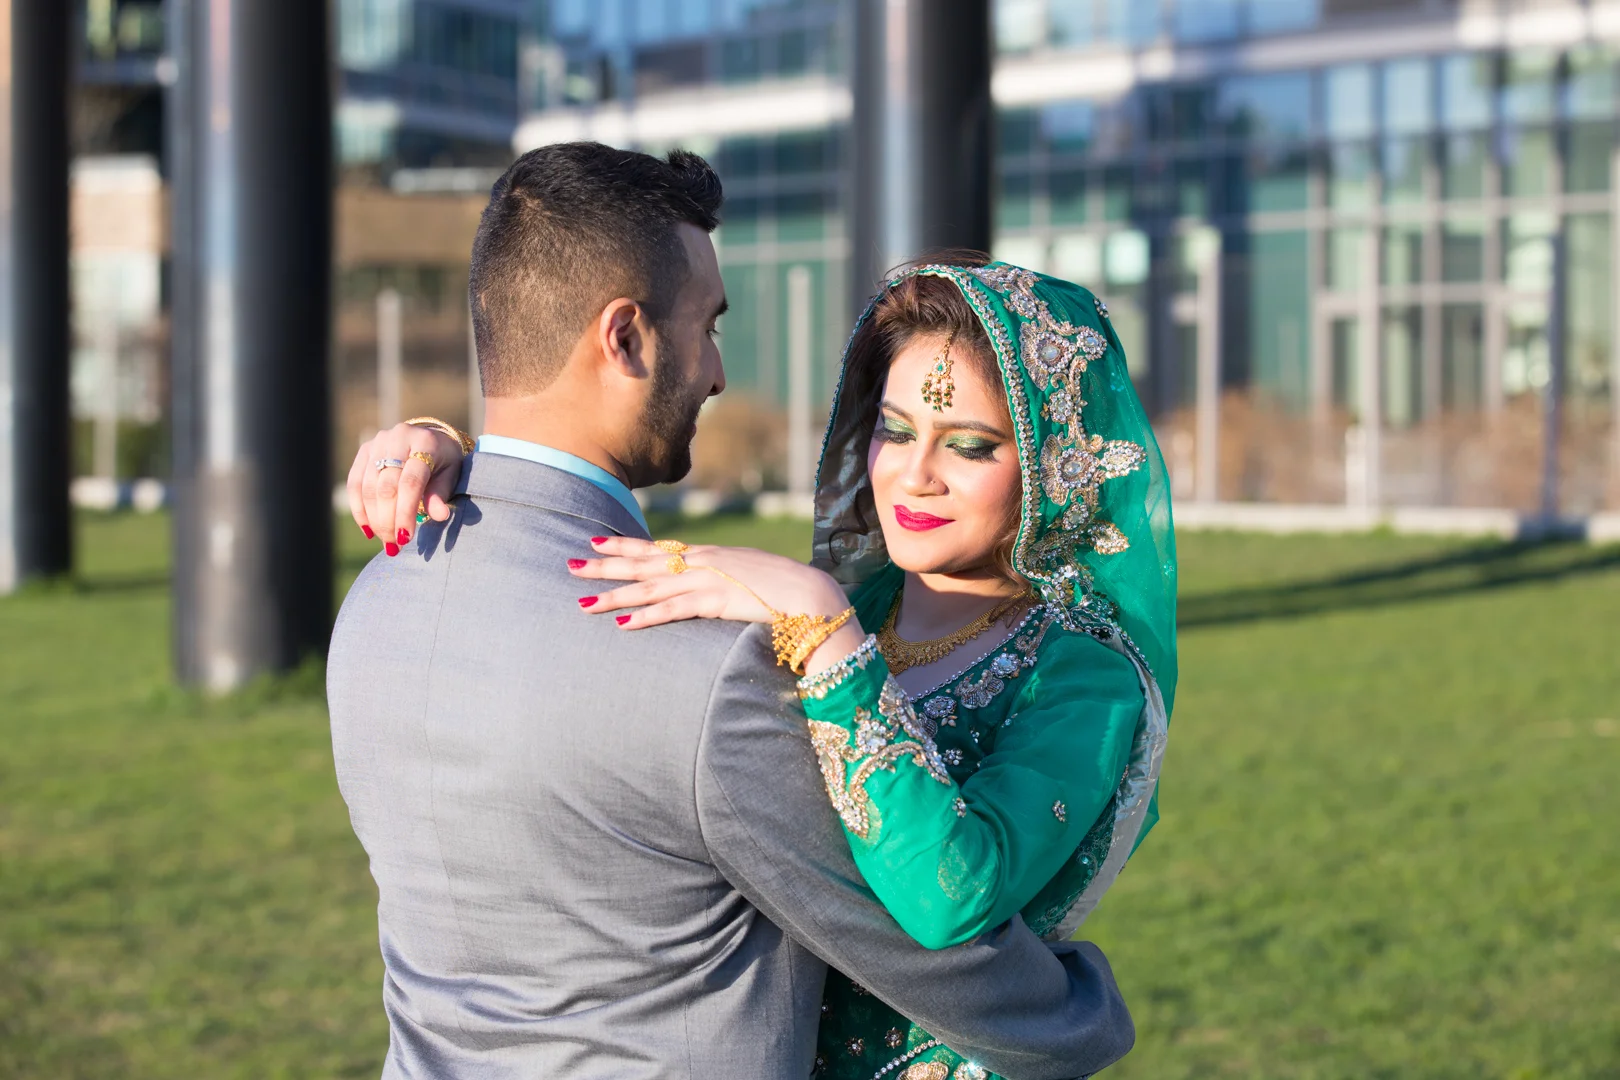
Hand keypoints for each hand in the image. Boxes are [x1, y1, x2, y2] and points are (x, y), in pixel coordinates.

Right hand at [347, 423, 463, 552]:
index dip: (405, 512)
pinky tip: (368, 530)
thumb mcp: (451, 475)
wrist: (431, 439)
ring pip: (367, 487)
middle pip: (386, 487)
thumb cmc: (445, 462)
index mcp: (425, 442)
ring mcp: (377, 442)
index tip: (405, 538)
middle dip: (388, 520)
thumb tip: (439, 516)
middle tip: (394, 545)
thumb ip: (441, 494)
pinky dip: (359, 509)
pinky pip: (354, 484)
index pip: (411, 482)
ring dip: (374, 519)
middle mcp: (398, 438)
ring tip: (385, 540)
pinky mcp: (364, 450)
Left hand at [568, 537, 865, 675]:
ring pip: (650, 588)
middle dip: (605, 566)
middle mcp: (702, 564)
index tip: (596, 541)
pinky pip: (673, 611)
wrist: (813, 593)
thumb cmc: (786, 589)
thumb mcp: (749, 576)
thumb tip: (713, 587)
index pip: (657, 549)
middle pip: (643, 564)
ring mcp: (707, 581)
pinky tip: (621, 624)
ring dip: (615, 595)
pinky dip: (646, 617)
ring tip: (583, 602)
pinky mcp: (716, 603)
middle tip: (569, 565)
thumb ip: (725, 579)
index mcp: (709, 556)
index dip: (624, 546)